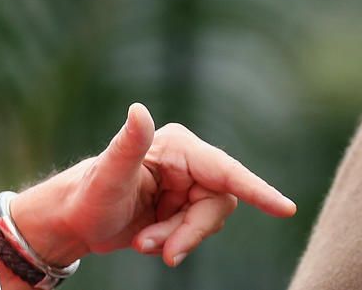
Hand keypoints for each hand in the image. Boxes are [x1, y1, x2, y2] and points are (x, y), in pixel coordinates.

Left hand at [11, 103, 295, 268]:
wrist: (75, 221)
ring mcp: (188, 185)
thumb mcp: (107, 175)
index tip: (286, 209)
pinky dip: (176, 243)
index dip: (257, 190)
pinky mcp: (184, 206)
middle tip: (162, 251)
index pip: (225, 171)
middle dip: (192, 231)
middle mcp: (188, 162)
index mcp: (177, 146)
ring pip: (208, 221)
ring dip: (179, 239)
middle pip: (219, 204)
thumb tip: (138, 110)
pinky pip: (197, 231)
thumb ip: (127, 143)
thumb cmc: (87, 195)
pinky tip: (149, 242)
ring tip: (144, 244)